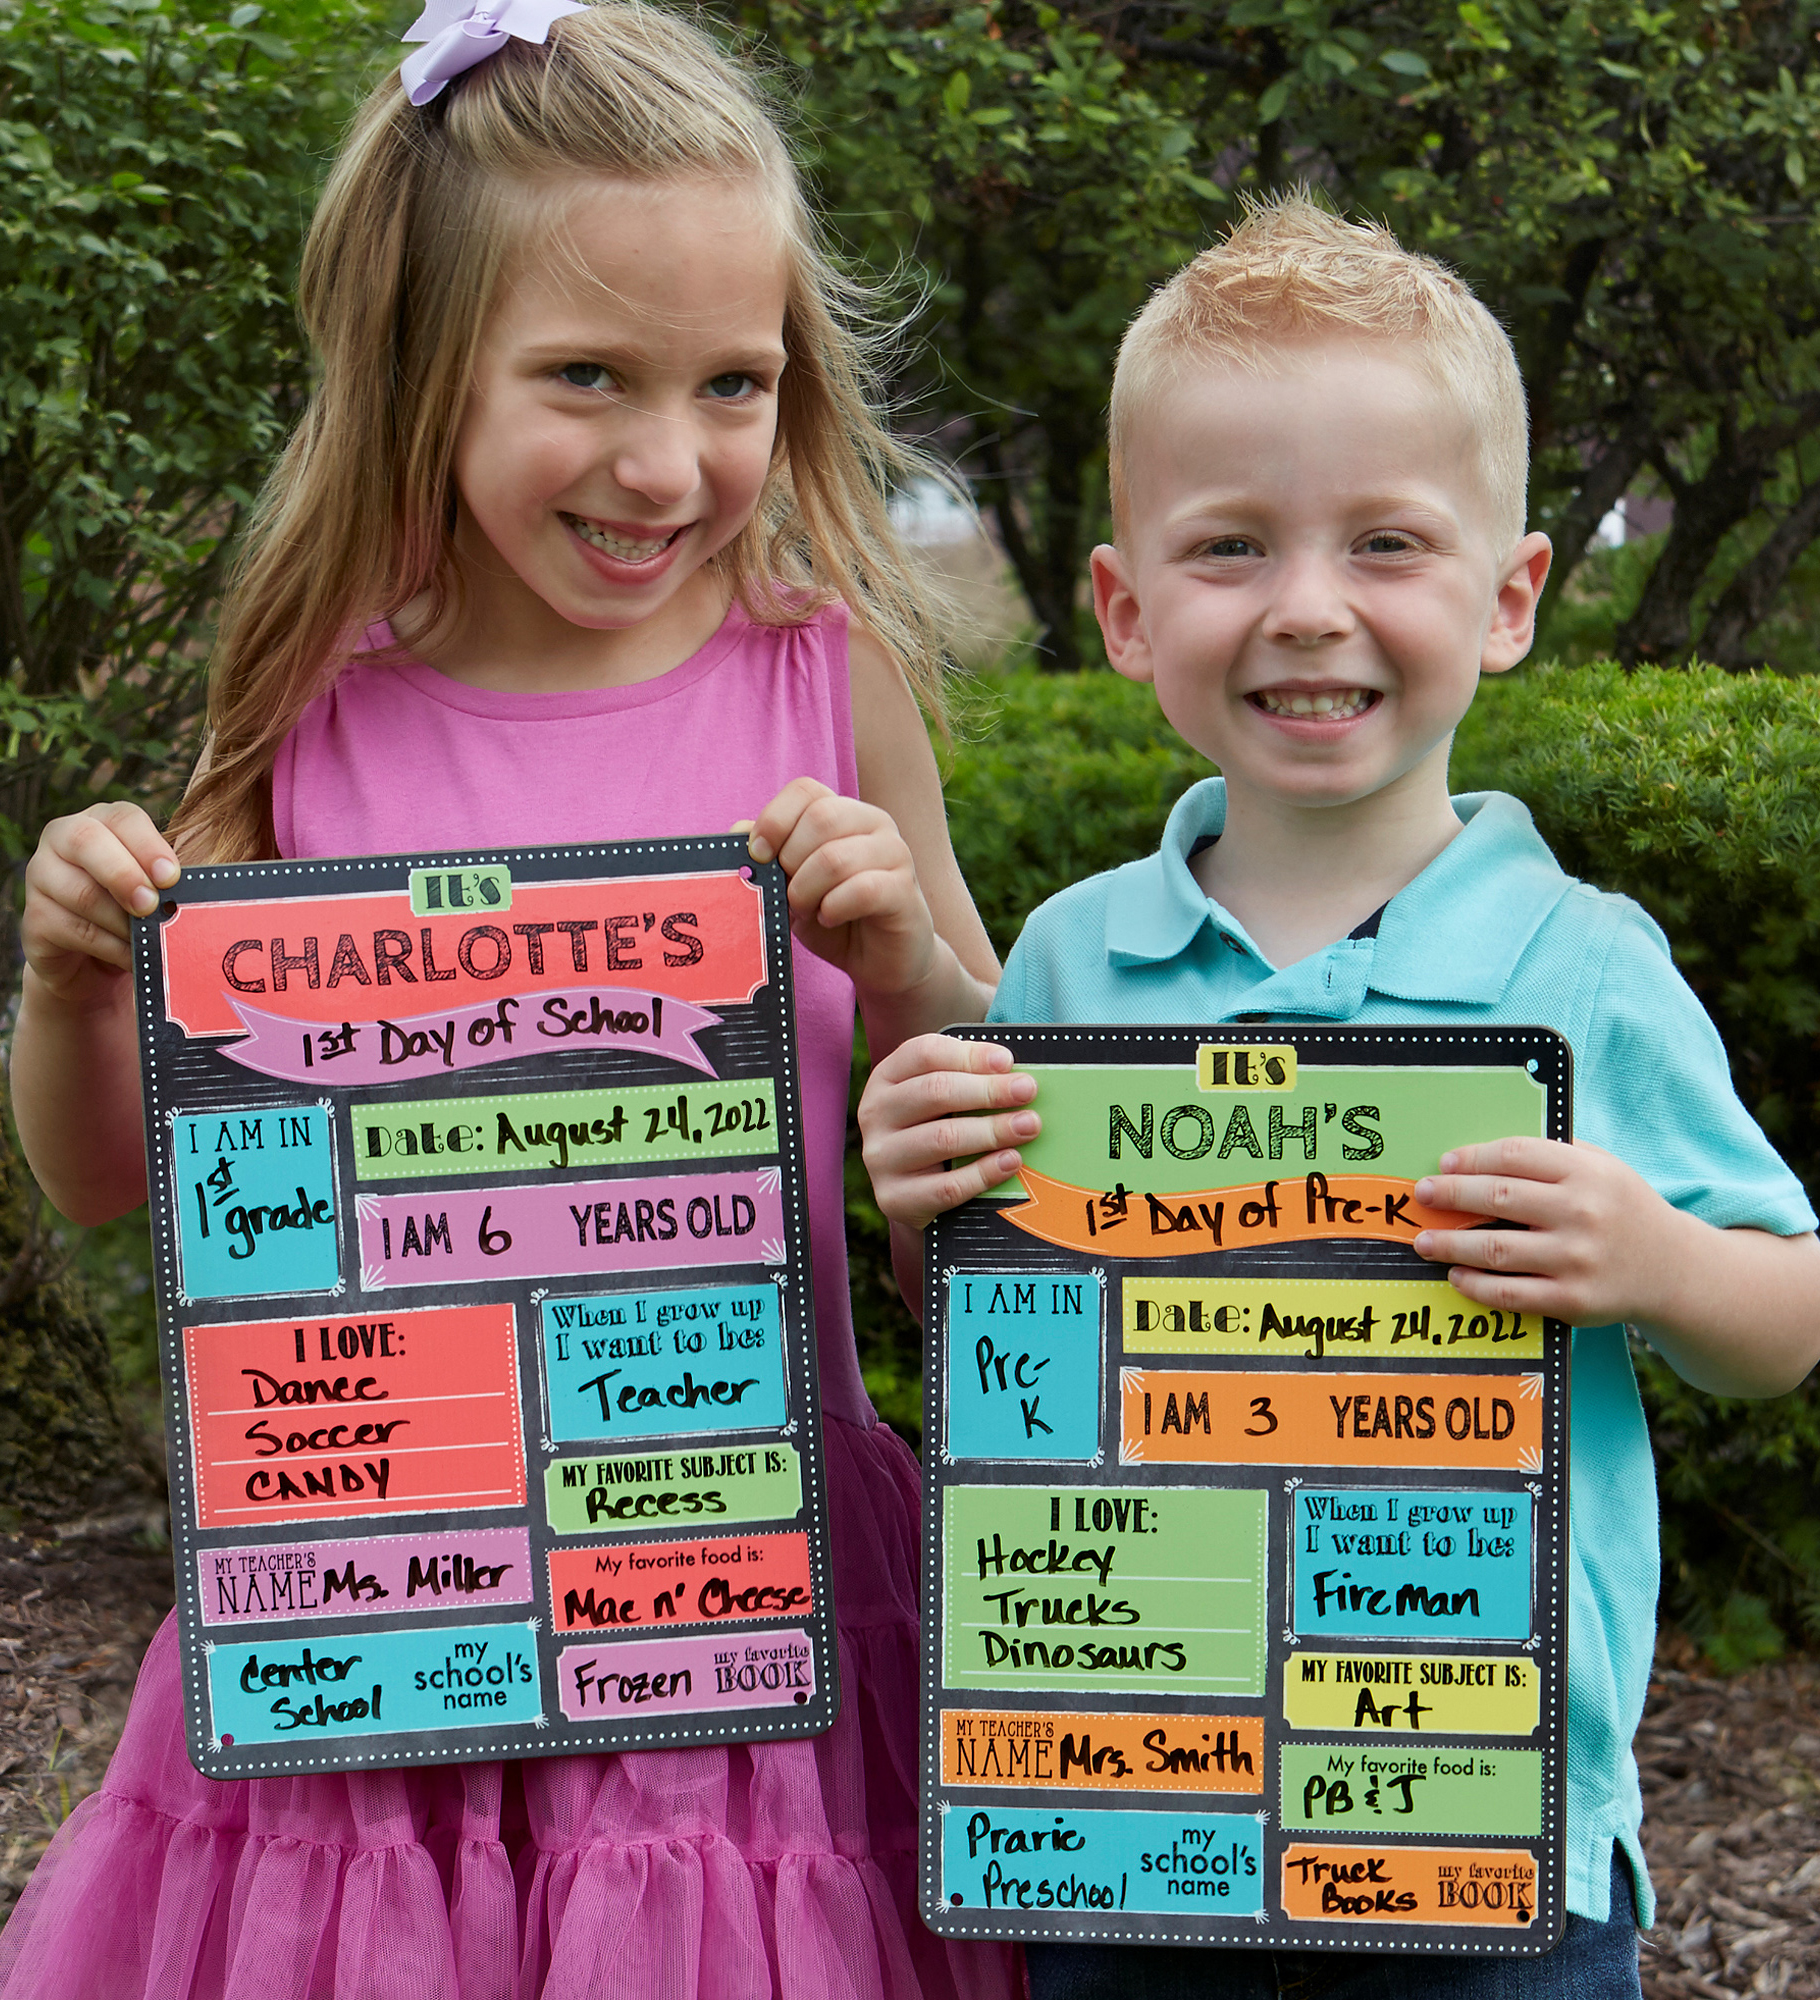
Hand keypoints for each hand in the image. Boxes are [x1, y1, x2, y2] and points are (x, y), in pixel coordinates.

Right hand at [22, 802, 179, 1004]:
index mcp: (101, 821)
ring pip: (82, 893)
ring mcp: (41, 877)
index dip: (147, 845)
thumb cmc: (131, 909)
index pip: (122, 817)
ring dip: (123, 921)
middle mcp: (63, 840)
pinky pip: (76, 931)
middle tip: (151, 905)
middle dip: (125, 875)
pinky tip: (132, 957)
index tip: (170, 876)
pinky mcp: (34, 919)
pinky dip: (112, 948)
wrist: (90, 958)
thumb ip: (167, 882)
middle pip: (87, 841)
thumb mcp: (153, 889)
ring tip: (150, 938)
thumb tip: (199, 887)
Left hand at [739, 778, 937, 998]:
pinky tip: (830, 919)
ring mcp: (895, 853)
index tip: (758, 856)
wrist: (881, 960)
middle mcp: (874, 823)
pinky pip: (862, 890)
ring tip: (807, 910)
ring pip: (836, 857)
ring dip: (807, 891)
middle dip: (790, 862)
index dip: (774, 819)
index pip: (805, 790)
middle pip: (820, 818)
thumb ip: (769, 856)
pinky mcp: (905, 890)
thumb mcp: (792, 884)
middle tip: (788, 894)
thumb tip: (737, 830)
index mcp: (844, 811)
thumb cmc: (836, 916)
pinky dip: (833, 909)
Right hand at [858, 1034, 1040, 1230]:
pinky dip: (984, 1173)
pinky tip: (1012, 1161)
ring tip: (1028, 1126)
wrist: (911, 1193)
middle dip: (988, 1090)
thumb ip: (970, 1080)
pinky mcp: (894, 1197)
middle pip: (934, 1092)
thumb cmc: (936, 1130)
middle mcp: (875, 1113)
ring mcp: (881, 1157)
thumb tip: (1014, 1076)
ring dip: (992, 1130)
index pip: (924, 1054)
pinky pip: (947, 1186)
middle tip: (1027, 1091)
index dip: (969, 1055)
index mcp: (886, 1078)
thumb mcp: (942, 1100)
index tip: (1007, 1062)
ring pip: (942, 1138)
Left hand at [1411, 1136, 1683, 1327]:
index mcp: (1586, 1172)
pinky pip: (1509, 1293)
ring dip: (1449, 1244)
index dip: (1472, 1158)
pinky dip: (1474, 1285)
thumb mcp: (1602, 1168)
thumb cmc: (1622, 1210)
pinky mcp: (1572, 1300)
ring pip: (1494, 1249)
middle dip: (1450, 1195)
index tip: (1445, 1163)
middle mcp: (1581, 1212)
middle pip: (1497, 1197)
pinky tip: (1456, 1276)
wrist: (1674, 1270)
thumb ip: (1553, 1156)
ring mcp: (1576, 1259)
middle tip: (1423, 1195)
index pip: (1514, 1155)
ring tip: (1424, 1241)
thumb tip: (1481, 1154)